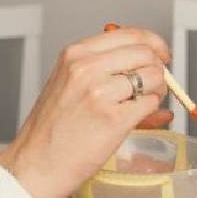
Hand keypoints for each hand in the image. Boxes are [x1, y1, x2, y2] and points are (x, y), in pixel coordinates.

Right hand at [0, 27, 169, 197]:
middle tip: (154, 85)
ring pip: (153, 78)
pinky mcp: (113, 119)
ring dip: (156, 91)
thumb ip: (102, 67)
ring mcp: (100, 93)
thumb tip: (148, 61)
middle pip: (146, 54)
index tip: (161, 54)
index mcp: (75, 54)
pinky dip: (151, 111)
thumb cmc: (50, 129)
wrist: (35, 164)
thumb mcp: (67, 83)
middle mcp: (87, 68)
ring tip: (140, 104)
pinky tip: (133, 119)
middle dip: (158, 69)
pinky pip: (151, 104)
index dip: (154, 44)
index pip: (130, 34)